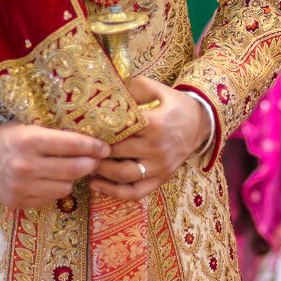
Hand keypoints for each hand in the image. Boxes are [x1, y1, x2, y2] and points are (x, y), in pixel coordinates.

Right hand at [0, 123, 109, 208]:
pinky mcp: (20, 202)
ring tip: (68, 170)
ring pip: (66, 187)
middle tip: (95, 160)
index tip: (104, 148)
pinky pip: (51, 198)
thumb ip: (55, 135)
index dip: (93, 146)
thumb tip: (91, 141)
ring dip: (72, 179)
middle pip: (74, 169)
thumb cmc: (9, 140)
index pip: (71, 144)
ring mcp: (22, 186)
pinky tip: (50, 180)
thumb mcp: (28, 128)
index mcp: (28, 141)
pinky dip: (55, 189)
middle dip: (90, 164)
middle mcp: (26, 165)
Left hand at [89, 76, 212, 201]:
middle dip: (94, 150)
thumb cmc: (175, 106)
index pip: (119, 129)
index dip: (97, 129)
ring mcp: (159, 167)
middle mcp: (156, 148)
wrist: (201, 125)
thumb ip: (133, 88)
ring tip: (84, 163)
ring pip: (123, 175)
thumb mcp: (157, 89)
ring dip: (100, 171)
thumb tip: (107, 91)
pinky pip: (136, 192)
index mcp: (155, 124)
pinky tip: (96, 185)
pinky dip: (115, 192)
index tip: (82, 128)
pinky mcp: (161, 179)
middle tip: (78, 146)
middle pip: (116, 152)